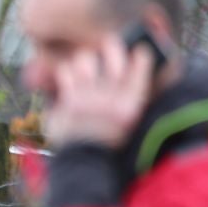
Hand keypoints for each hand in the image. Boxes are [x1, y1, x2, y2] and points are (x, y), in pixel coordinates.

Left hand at [44, 33, 155, 149]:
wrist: (84, 161)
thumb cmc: (106, 142)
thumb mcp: (128, 123)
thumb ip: (130, 100)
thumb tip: (130, 76)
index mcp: (131, 107)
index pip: (141, 70)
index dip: (141, 56)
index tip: (139, 50)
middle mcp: (111, 100)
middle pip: (113, 54)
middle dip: (111, 45)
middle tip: (108, 45)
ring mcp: (89, 98)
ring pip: (85, 58)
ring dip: (85, 59)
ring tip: (85, 64)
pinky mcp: (68, 101)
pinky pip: (66, 72)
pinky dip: (66, 71)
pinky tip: (68, 78)